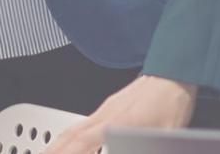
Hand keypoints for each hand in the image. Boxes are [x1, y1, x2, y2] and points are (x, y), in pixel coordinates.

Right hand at [47, 76, 195, 153]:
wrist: (173, 73)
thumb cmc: (171, 102)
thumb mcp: (166, 135)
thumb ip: (148, 147)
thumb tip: (130, 148)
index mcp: (116, 125)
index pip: (82, 144)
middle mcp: (105, 116)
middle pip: (70, 137)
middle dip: (53, 150)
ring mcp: (105, 110)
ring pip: (72, 129)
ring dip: (56, 144)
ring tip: (47, 153)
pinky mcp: (109, 107)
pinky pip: (81, 123)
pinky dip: (68, 135)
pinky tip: (68, 141)